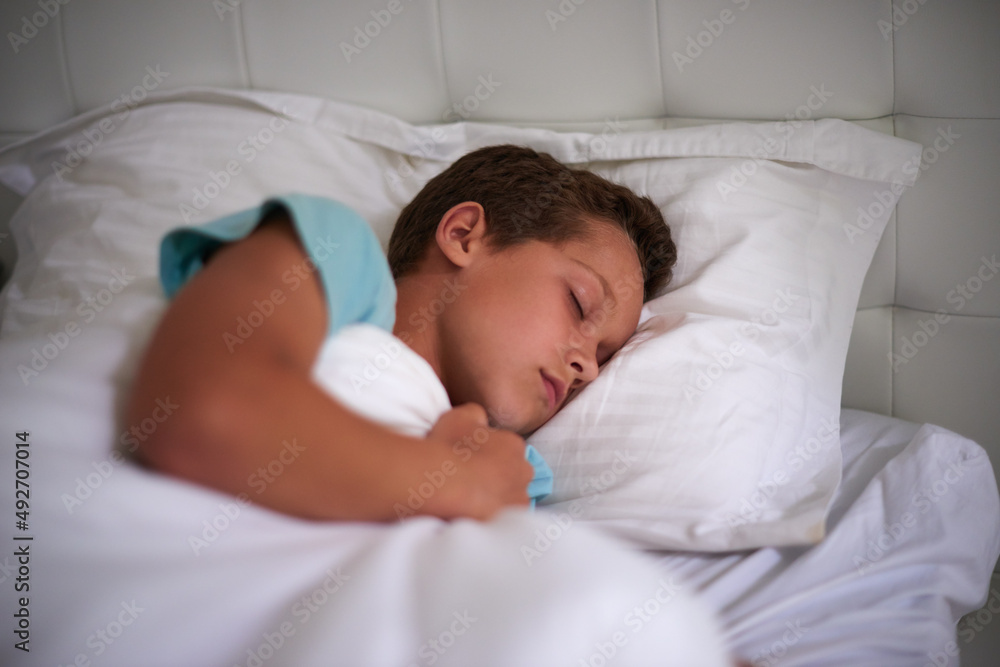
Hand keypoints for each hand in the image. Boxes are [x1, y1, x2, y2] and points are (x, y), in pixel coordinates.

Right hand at [421, 403, 534, 519]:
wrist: (442, 484)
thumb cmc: (448, 447)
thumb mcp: (459, 416)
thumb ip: (476, 415)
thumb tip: (480, 421)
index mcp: (514, 445)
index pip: (506, 450)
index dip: (487, 457)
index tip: (470, 462)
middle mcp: (523, 471)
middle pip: (512, 475)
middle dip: (497, 478)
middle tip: (471, 482)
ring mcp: (518, 499)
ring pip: (509, 498)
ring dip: (495, 499)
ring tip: (471, 502)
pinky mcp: (509, 522)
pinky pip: (503, 519)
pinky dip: (492, 517)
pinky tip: (474, 515)